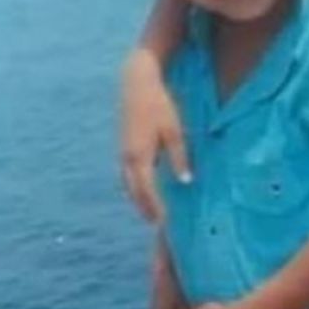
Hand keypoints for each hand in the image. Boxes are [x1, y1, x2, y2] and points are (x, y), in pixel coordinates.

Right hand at [120, 50, 190, 222]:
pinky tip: (146, 189)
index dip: (156, 207)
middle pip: (134, 191)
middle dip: (146, 208)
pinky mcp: (124, 145)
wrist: (137, 83)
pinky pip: (128, 174)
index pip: (147, 190)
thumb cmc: (160, 105)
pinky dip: (136, 185)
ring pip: (129, 183)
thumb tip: (186, 182)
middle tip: (158, 224)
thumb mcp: (175, 131)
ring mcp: (123, 151)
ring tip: (152, 212)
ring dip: (139, 199)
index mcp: (139, 155)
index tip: (165, 223)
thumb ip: (179, 157)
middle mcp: (127, 157)